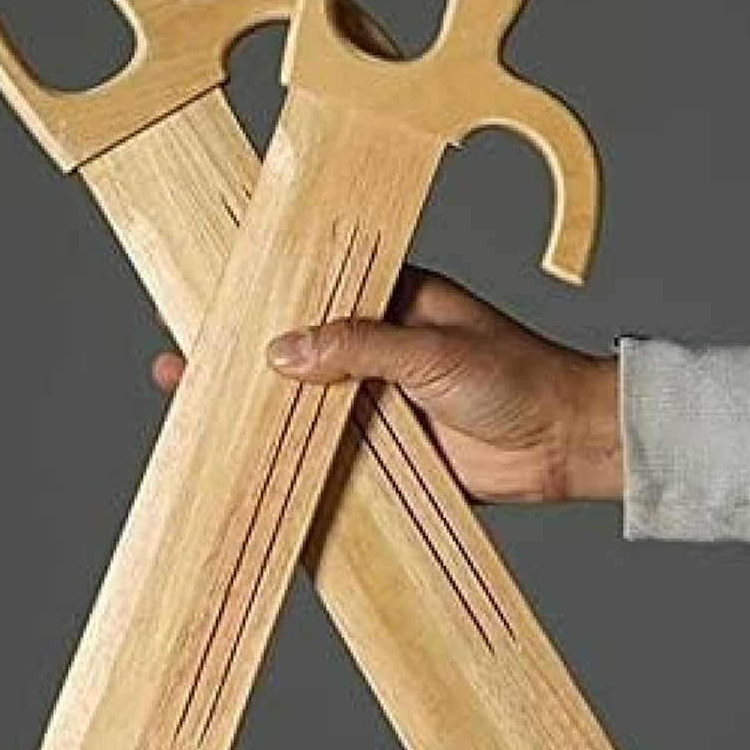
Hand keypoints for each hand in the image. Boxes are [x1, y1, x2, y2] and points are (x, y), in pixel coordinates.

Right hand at [150, 268, 623, 504]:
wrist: (567, 445)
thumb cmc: (517, 376)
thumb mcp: (431, 349)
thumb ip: (358, 347)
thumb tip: (282, 351)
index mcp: (391, 299)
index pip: (314, 287)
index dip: (262, 292)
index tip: (209, 293)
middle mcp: (379, 347)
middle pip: (299, 350)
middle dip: (245, 356)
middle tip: (182, 358)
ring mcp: (380, 400)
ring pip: (307, 404)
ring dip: (263, 410)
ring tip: (201, 410)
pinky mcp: (388, 451)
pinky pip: (331, 452)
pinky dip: (295, 457)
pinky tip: (252, 461)